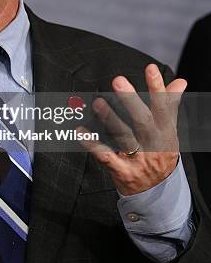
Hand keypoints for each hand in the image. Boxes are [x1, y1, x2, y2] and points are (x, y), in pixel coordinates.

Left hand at [77, 64, 186, 195]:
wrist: (158, 193)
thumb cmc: (160, 154)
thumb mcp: (168, 131)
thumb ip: (170, 105)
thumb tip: (180, 81)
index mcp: (165, 132)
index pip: (163, 107)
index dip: (158, 88)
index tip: (150, 69)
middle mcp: (153, 145)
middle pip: (143, 121)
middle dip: (131, 100)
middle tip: (118, 80)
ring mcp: (139, 159)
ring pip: (124, 137)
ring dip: (110, 119)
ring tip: (98, 103)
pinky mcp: (123, 172)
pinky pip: (106, 156)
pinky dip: (93, 144)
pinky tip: (82, 132)